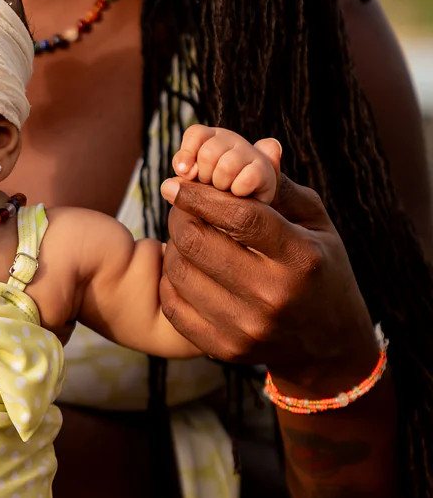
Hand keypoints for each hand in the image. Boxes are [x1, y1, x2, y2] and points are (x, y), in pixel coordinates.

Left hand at [157, 169, 377, 387]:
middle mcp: (272, 296)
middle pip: (199, 244)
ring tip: (182, 233)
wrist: (327, 344)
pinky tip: (181, 266)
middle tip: (177, 204)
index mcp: (300, 258)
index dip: (200, 196)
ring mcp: (246, 328)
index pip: (239, 218)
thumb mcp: (316, 224)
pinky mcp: (224, 350)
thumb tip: (257, 147)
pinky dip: (170, 281)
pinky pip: (175, 308)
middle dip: (180, 216)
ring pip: (181, 274)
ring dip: (172, 246)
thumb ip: (281, 188)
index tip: (177, 183)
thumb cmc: (321, 269)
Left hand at [161, 126, 281, 204]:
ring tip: (225, 191)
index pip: (196, 134)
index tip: (187, 174)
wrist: (246, 213)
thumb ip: (182, 172)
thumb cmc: (210, 198)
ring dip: (221, 185)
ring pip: (226, 166)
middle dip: (204, 177)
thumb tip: (174, 179)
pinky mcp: (265, 172)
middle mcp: (232, 141)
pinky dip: (238, 190)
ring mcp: (251, 153)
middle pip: (208, 153)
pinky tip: (239, 194)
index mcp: (211, 138)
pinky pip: (247, 178)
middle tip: (211, 186)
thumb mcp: (189, 184)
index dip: (187, 154)